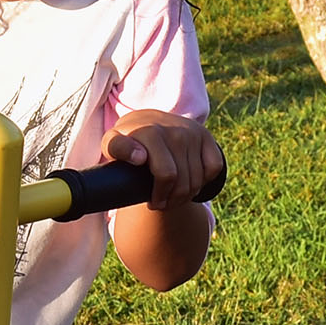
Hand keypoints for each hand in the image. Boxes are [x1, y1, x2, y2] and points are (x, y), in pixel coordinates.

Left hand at [104, 111, 221, 207]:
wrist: (145, 120)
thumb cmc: (127, 139)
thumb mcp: (112, 142)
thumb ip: (117, 148)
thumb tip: (140, 158)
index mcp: (150, 133)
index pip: (166, 174)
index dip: (160, 193)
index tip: (151, 201)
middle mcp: (174, 130)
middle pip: (181, 183)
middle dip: (170, 201)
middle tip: (159, 204)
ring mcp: (192, 133)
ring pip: (197, 180)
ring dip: (185, 196)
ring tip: (171, 198)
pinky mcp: (205, 136)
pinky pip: (213, 168)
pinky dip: (204, 181)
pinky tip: (189, 182)